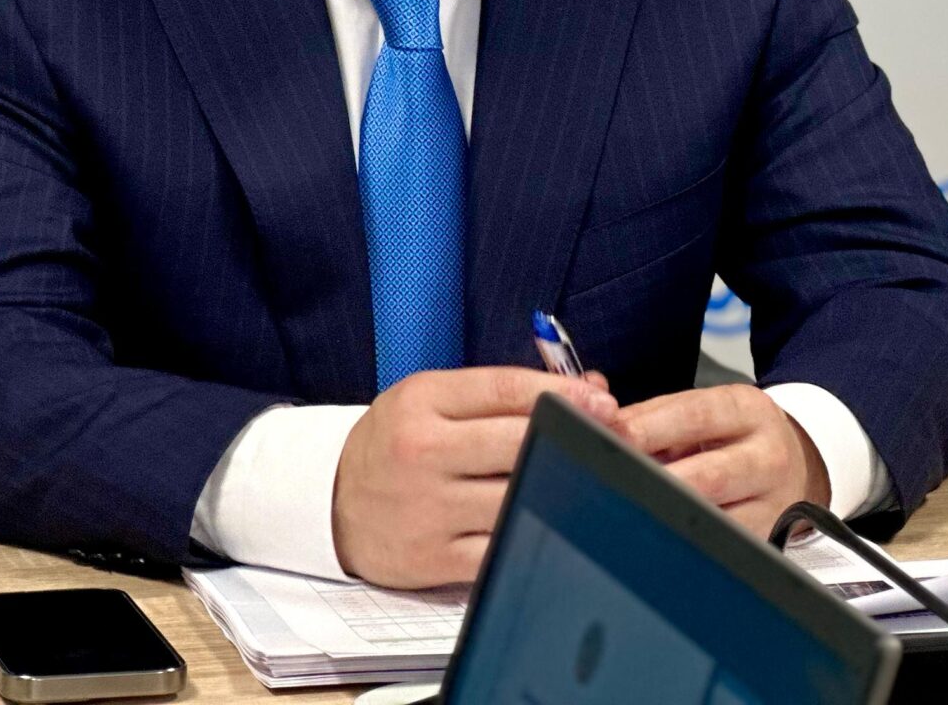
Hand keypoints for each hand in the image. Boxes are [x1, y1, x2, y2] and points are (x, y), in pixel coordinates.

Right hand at [331, 367, 616, 587]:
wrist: (330, 502)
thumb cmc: (394, 443)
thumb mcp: (431, 399)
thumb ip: (501, 393)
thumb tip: (586, 388)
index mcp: (421, 403)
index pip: (504, 389)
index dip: (563, 394)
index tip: (603, 400)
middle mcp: (422, 453)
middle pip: (518, 442)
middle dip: (576, 438)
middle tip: (617, 437)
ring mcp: (428, 510)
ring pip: (518, 494)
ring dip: (566, 485)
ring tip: (599, 477)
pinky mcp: (435, 559)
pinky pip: (503, 545)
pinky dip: (537, 530)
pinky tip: (564, 519)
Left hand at [611, 383, 830, 537]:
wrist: (794, 465)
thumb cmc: (734, 436)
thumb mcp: (705, 411)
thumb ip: (652, 416)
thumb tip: (602, 424)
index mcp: (747, 411)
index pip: (694, 416)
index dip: (646, 429)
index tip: (609, 438)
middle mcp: (767, 457)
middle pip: (707, 476)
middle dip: (654, 482)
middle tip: (610, 484)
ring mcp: (772, 505)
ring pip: (714, 519)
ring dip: (667, 518)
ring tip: (627, 514)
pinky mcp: (766, 542)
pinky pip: (719, 548)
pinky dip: (684, 543)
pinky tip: (656, 540)